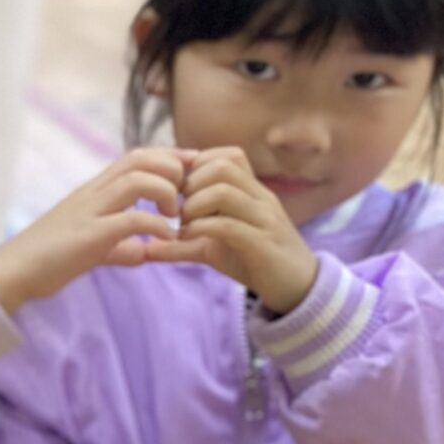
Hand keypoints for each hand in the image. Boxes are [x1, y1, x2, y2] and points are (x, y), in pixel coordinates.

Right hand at [0, 147, 189, 313]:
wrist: (12, 274)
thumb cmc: (47, 261)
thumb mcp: (91, 249)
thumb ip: (119, 247)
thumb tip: (143, 253)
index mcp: (93, 192)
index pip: (135, 157)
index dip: (169, 157)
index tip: (191, 171)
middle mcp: (92, 194)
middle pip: (139, 158)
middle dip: (172, 168)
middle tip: (186, 194)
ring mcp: (89, 212)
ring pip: (137, 180)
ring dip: (165, 192)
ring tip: (174, 215)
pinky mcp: (88, 236)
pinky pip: (131, 221)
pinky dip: (156, 227)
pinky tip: (165, 240)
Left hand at [146, 148, 318, 313]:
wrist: (297, 287)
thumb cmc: (253, 260)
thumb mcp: (213, 248)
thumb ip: (182, 244)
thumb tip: (146, 248)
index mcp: (251, 191)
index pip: (225, 156)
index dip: (193, 168)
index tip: (174, 192)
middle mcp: (260, 198)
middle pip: (221, 166)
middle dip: (189, 184)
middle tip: (174, 209)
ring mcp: (264, 218)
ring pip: (223, 191)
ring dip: (192, 206)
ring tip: (182, 225)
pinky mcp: (263, 243)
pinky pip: (227, 225)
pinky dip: (199, 229)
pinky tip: (187, 239)